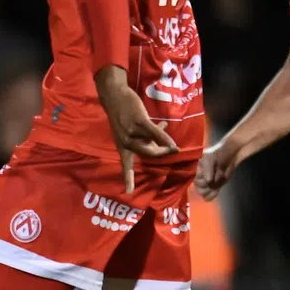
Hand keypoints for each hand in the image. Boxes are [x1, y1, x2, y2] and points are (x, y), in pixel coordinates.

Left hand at [96, 67, 176, 194]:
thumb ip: (146, 139)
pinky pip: (155, 133)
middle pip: (149, 154)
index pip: (126, 166)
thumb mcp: (130, 130)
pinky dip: (165, 138)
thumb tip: (164, 143)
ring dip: (164, 140)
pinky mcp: (139, 122)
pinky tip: (174, 145)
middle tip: (171, 148)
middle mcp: (126, 143)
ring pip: (154, 142)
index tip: (128, 193)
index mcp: (122, 147)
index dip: (128, 180)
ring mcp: (132, 132)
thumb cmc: (123, 114)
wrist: (115, 96)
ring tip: (165, 128)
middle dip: (162, 152)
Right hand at [195, 140, 240, 200]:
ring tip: (216, 186)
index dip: (203, 181)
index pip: (196, 182)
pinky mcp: (213, 187)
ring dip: (209, 191)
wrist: (230, 157)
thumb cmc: (219, 156)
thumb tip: (208, 181)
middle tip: (214, 181)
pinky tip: (217, 190)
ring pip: (202, 193)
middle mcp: (200, 177)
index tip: (211, 178)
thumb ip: (208, 169)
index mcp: (197, 171)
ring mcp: (207, 183)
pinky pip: (208, 196)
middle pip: (198, 189)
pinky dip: (212, 195)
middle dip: (207, 186)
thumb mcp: (211, 159)